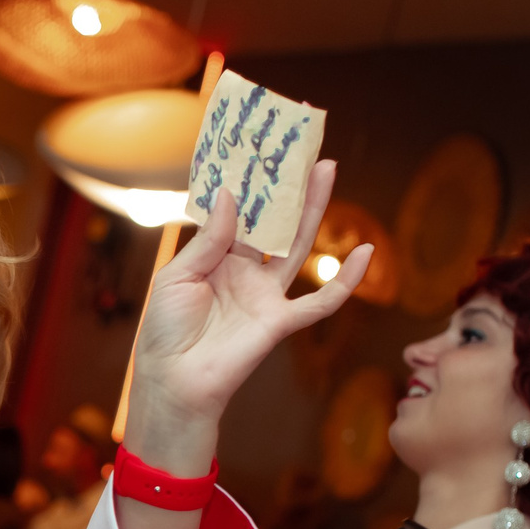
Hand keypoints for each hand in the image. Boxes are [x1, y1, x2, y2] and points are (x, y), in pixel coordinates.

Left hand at [124, 162, 369, 474]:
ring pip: (298, 246)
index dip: (251, 182)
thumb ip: (209, 239)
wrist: (172, 383)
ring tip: (327, 170)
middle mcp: (246, 271)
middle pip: (275, 221)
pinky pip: (319, 302)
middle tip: (304, 145)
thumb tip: (233, 195)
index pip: (241, 211)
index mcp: (217, 258)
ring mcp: (265, 295)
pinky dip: (344, 282)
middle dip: (289, 185)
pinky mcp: (279, 321)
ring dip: (314, 210)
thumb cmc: (165, 332)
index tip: (261, 145)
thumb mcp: (177, 277)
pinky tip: (364, 254)